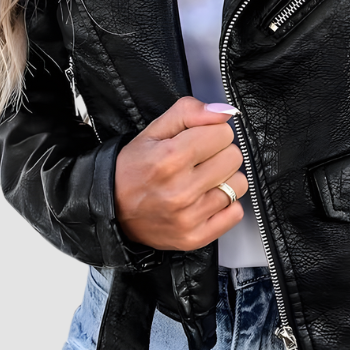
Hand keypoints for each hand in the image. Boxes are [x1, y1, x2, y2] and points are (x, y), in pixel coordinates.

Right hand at [114, 96, 248, 250]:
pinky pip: (236, 213)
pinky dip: (226, 205)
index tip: (198, 141)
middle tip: (199, 161)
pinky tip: (205, 199)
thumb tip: (225, 112)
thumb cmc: (132, 169)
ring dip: (224, 179)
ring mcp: (189, 217)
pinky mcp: (195, 237)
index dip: (211, 133)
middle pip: (234, 157)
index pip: (223, 133)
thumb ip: (189, 112)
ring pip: (239, 185)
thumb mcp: (153, 131)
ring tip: (202, 181)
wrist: (110, 209)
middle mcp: (181, 190)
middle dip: (219, 154)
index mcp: (170, 158)